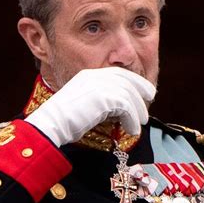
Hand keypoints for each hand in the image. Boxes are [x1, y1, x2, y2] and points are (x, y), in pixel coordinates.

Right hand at [26, 67, 155, 145]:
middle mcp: (95, 76)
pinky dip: (132, 119)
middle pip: (127, 80)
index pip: (118, 73)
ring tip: (140, 123)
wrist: (52, 124)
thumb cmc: (66, 120)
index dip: (135, 81)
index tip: (145, 90)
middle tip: (150, 101)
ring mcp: (99, 85)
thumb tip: (121, 108)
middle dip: (141, 90)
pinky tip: (132, 130)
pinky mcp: (104, 98)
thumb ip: (102, 100)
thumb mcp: (86, 103)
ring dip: (137, 110)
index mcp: (90, 74)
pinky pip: (126, 107)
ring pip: (129, 94)